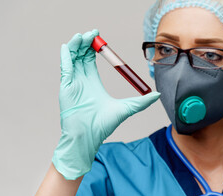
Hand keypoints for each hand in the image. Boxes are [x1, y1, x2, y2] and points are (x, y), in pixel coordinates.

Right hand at [52, 29, 159, 179]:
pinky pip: (65, 68)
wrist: (89, 136)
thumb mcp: (127, 109)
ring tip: (83, 36)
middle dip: (86, 43)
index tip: (100, 39)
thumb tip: (157, 95)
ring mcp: (72, 83)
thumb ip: (141, 102)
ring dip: (76, 46)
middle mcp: (81, 81)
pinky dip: (65, 57)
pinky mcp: (65, 87)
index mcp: (93, 83)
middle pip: (81, 56)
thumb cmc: (103, 125)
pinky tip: (68, 47)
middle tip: (93, 33)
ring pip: (72, 59)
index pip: (91, 60)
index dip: (94, 49)